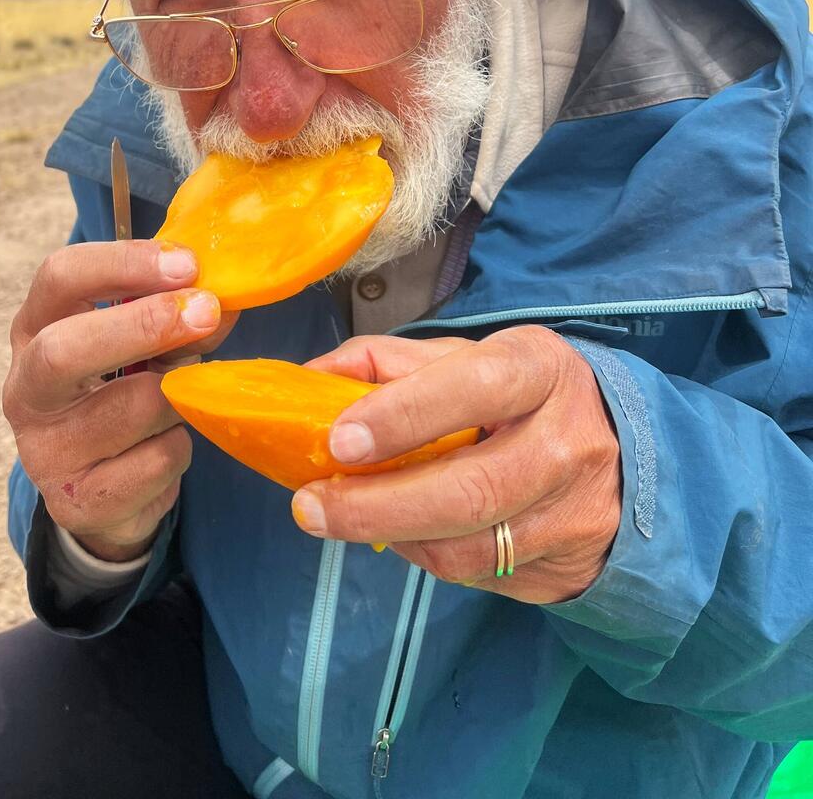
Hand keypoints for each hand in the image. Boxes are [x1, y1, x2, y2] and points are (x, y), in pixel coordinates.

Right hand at [3, 241, 238, 561]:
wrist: (104, 493)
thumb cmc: (123, 392)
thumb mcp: (142, 345)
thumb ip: (176, 316)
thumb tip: (223, 298)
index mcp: (34, 329)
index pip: (59, 277)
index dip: (124, 263)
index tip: (187, 264)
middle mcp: (24, 389)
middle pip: (65, 349)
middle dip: (143, 326)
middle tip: (206, 312)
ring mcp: (43, 451)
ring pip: (132, 407)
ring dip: (180, 395)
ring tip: (185, 397)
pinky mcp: (76, 502)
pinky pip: (155, 460)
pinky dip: (180, 446)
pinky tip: (169, 443)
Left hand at [292, 327, 620, 602]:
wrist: (624, 453)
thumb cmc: (520, 396)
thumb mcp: (467, 358)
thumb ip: (387, 363)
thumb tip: (307, 381)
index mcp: (538, 369)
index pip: (474, 387)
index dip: (403, 415)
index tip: (339, 441)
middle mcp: (567, 441)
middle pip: (469, 489)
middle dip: (377, 505)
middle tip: (310, 507)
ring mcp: (574, 512)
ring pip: (470, 547)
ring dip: (392, 537)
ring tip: (339, 518)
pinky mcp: (567, 566)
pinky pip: (480, 574)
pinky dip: (426, 556)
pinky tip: (401, 533)